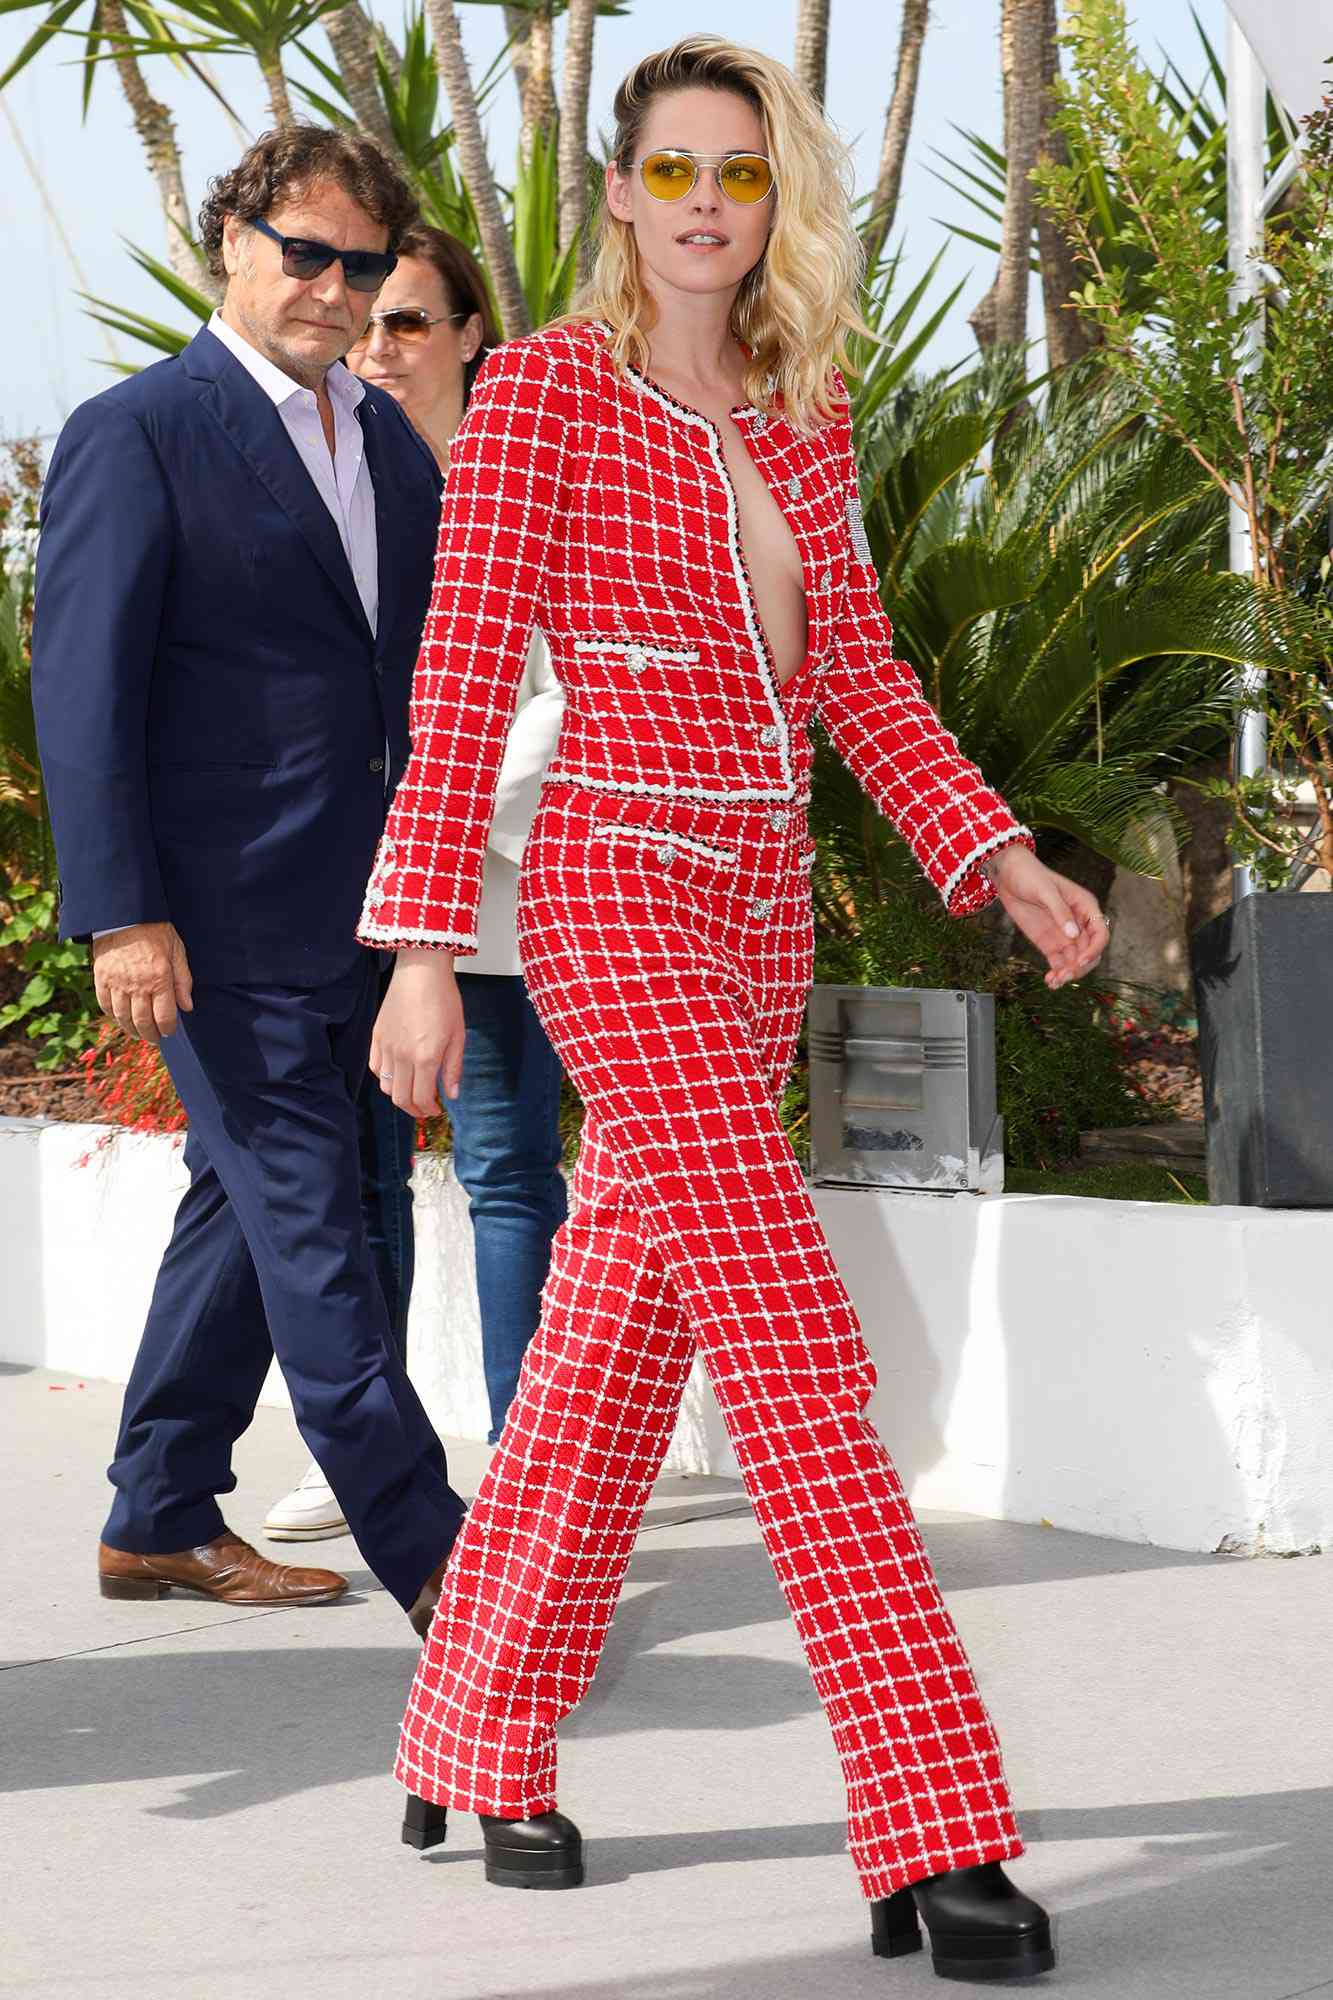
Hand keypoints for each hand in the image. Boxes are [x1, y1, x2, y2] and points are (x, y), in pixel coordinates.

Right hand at [91, 922, 193, 1042]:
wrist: (123, 915)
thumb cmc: (155, 932)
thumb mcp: (177, 951)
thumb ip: (183, 980)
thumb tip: (187, 1007)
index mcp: (159, 979)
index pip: (164, 1017)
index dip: (168, 1029)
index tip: (169, 1032)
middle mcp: (137, 985)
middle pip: (143, 1022)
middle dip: (151, 1035)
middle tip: (155, 1038)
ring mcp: (117, 983)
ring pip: (124, 1018)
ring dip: (132, 1030)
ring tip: (139, 1033)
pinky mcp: (101, 979)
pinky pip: (106, 1006)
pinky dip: (114, 1017)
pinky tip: (122, 1019)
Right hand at [371, 949, 463, 1116]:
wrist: (421, 972)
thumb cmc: (444, 1000)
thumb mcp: (458, 1036)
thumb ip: (452, 1068)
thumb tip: (451, 1095)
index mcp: (425, 1058)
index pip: (421, 1098)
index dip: (428, 1110)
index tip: (436, 1110)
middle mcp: (402, 1056)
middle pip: (400, 1098)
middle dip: (413, 1109)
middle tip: (424, 1108)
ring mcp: (386, 1047)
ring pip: (385, 1086)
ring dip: (398, 1095)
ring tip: (412, 1092)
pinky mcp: (376, 1036)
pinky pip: (375, 1067)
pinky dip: (385, 1078)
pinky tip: (398, 1074)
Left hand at [985, 845, 1108, 988]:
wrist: (1008, 875)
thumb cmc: (1030, 875)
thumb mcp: (1045, 891)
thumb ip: (1060, 912)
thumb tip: (1073, 934)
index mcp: (1086, 907)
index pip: (1100, 934)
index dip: (1094, 950)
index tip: (1080, 961)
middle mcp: (1079, 924)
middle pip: (1089, 952)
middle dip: (1080, 967)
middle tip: (1064, 976)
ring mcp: (1064, 935)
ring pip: (1074, 961)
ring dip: (1068, 974)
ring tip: (1054, 981)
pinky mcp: (1049, 943)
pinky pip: (1058, 963)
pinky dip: (1057, 973)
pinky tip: (1050, 982)